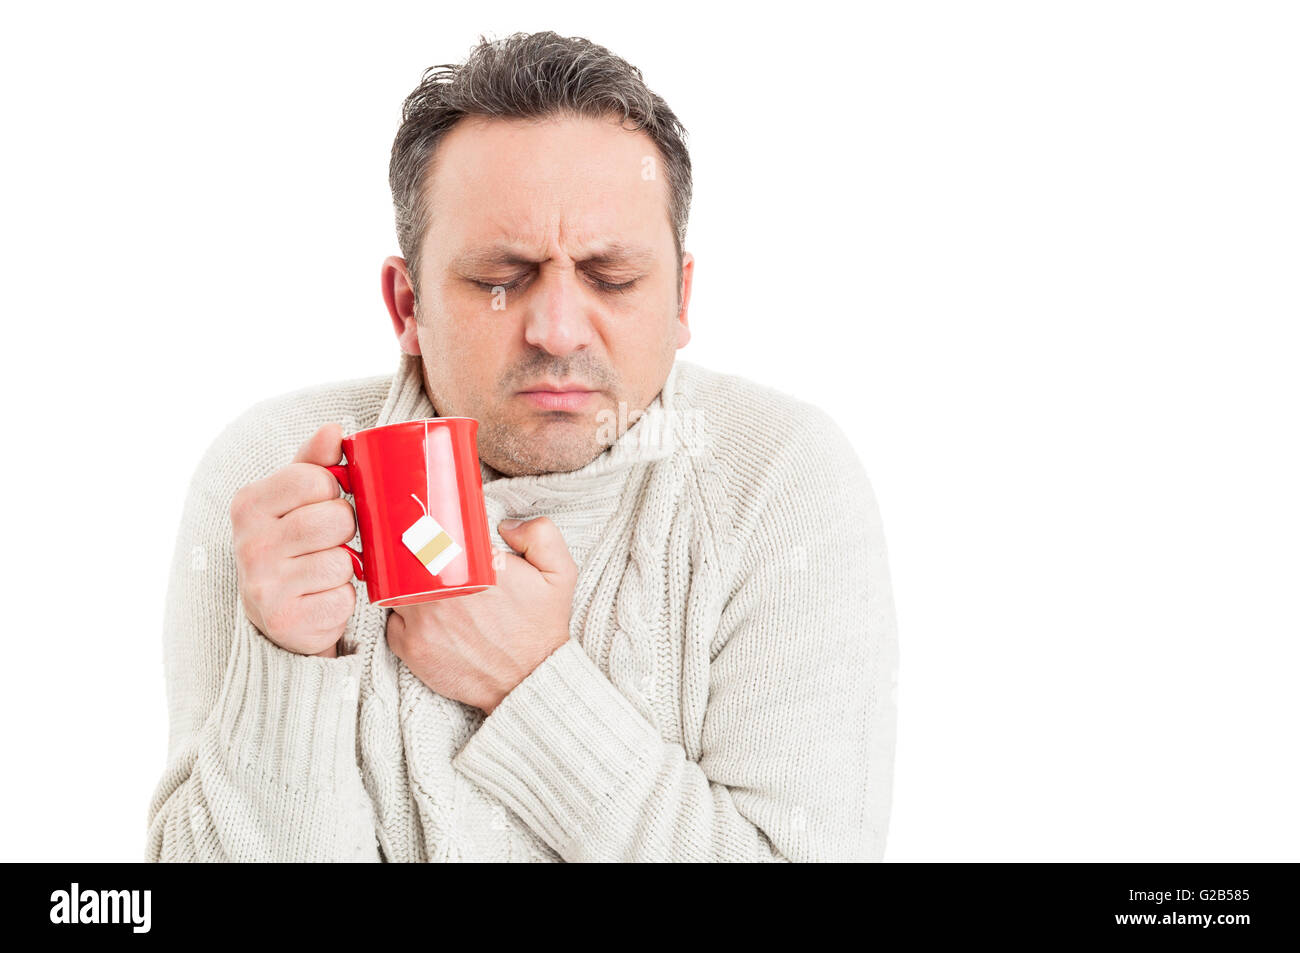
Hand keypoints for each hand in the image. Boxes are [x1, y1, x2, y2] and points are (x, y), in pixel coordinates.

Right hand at [230, 422, 356, 658]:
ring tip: (325, 569)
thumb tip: (333, 430)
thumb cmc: (293, 544)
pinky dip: (342, 598)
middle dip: (345, 529)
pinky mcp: (286, 621)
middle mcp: (249, 545)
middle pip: (335, 519)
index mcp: (248, 505)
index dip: (332, 490)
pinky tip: (322, 596)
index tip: (324, 503)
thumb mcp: (296, 499)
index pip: (315, 479)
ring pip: (342, 560)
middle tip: (330, 540)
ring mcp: (264, 587)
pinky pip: (342, 599)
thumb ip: (314, 462)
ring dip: (346, 565)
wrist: (278, 614)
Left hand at [386, 516, 576, 713]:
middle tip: (430, 559)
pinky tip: (424, 617)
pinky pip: (393, 619)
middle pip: (408, 558)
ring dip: (404, 585)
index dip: (433, 529)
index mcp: (475, 568)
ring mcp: (422, 620)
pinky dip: (403, 616)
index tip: (439, 533)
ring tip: (424, 587)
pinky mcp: (411, 647)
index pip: (438, 533)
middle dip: (415, 555)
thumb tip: (505, 525)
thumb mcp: (560, 574)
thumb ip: (541, 535)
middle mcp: (443, 591)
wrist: (531, 680)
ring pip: (395, 588)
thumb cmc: (541, 627)